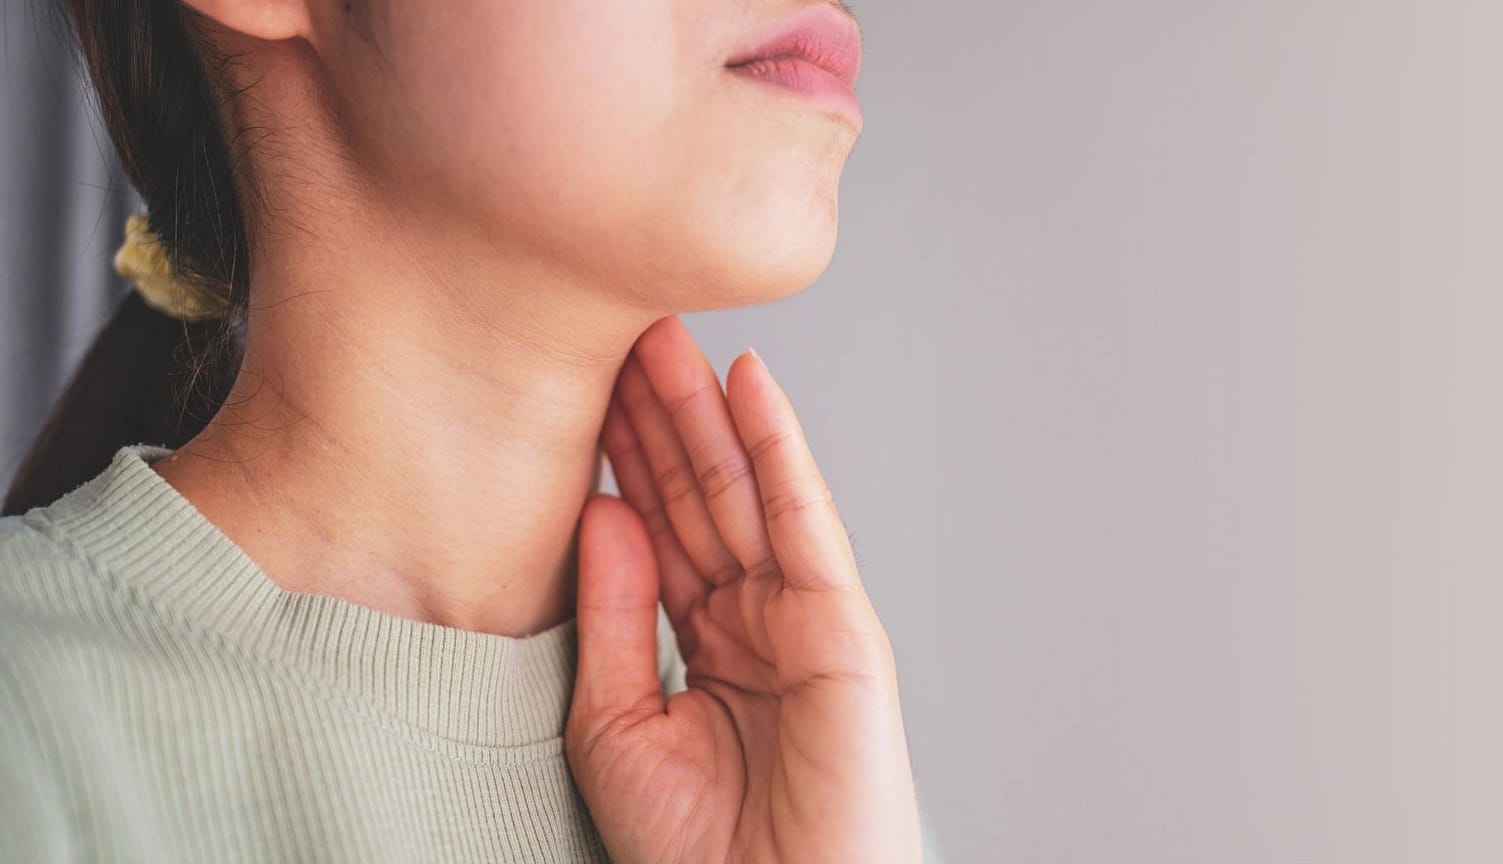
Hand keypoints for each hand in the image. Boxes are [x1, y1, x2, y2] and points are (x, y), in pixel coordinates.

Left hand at [565, 315, 921, 863]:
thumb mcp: (615, 720)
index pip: (656, 524)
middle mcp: (752, 616)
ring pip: (746, 492)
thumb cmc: (691, 854)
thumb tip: (602, 509)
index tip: (582, 382)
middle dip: (659, 413)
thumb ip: (614, 610)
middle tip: (620, 327)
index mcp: (701, 638)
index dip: (621, 453)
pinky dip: (780, 451)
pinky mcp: (843, 626)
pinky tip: (749, 387)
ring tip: (665, 333)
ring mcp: (801, 616)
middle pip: (699, 493)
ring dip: (706, 411)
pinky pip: (804, 523)